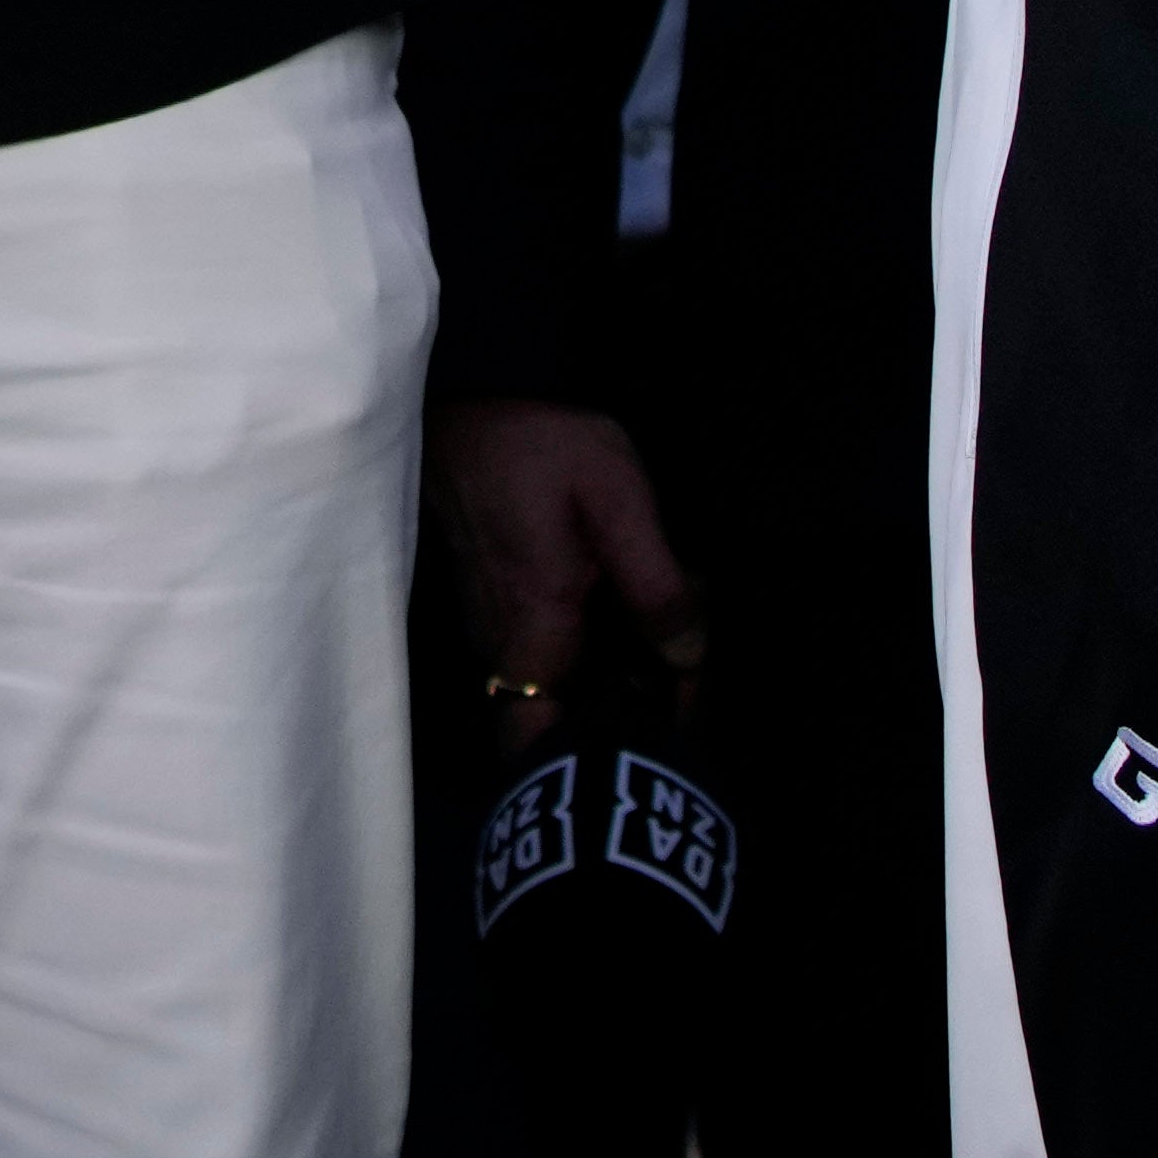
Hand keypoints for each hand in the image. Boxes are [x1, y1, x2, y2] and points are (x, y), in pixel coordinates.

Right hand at [436, 395, 696, 756]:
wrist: (466, 405)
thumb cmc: (540, 447)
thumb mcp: (616, 498)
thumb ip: (653, 584)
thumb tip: (688, 657)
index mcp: (535, 627)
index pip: (546, 741)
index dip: (601, 752)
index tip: (662, 732)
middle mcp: (502, 645)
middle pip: (562, 717)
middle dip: (629, 711)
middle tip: (691, 673)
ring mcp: (491, 629)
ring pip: (555, 688)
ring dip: (613, 679)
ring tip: (673, 643)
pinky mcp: (492, 608)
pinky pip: (546, 656)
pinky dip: (591, 650)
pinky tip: (631, 617)